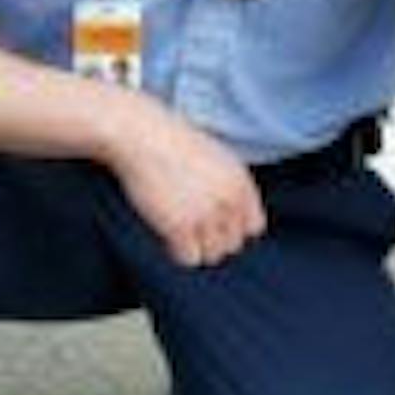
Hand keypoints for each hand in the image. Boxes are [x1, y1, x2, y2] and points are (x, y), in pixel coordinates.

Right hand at [103, 95, 265, 268]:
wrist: (141, 136)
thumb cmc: (172, 142)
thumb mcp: (216, 157)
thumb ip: (230, 185)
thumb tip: (230, 216)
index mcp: (241, 183)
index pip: (254, 227)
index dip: (234, 228)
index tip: (215, 224)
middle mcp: (229, 201)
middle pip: (233, 244)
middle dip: (213, 239)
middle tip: (191, 227)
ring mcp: (205, 215)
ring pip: (212, 255)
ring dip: (196, 247)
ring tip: (178, 230)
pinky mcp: (179, 227)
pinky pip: (189, 258)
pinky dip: (176, 251)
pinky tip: (166, 234)